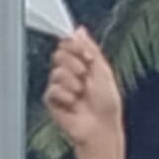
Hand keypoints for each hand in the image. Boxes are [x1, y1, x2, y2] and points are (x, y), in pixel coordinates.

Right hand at [45, 25, 125, 156]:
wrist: (100, 128)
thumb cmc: (106, 105)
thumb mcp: (103, 70)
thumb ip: (90, 47)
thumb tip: (79, 30)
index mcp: (82, 63)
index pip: (69, 43)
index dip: (75, 46)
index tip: (86, 55)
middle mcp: (69, 73)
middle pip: (59, 54)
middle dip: (74, 64)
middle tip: (85, 76)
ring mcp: (59, 86)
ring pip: (57, 71)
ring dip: (73, 83)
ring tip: (81, 94)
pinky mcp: (51, 100)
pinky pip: (53, 89)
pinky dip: (66, 96)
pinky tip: (73, 104)